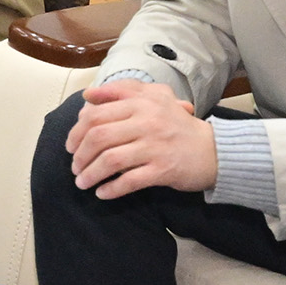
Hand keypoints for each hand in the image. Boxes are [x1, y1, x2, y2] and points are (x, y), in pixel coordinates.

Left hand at [66, 79, 219, 197]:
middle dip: (80, 155)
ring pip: (110, 160)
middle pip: (99, 137)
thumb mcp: (155, 98)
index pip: (96, 115)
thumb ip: (122, 91)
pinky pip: (130, 181)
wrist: (215, 151)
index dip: (76, 132)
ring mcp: (156, 146)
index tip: (70, 145)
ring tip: (82, 182)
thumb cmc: (178, 125)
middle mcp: (147, 122)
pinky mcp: (164, 169)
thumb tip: (88, 95)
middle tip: (74, 166)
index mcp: (141, 103)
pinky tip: (102, 193)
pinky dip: (111, 189)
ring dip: (90, 174)